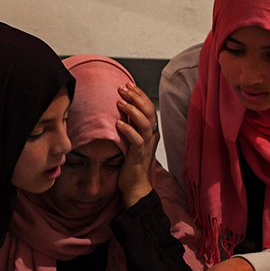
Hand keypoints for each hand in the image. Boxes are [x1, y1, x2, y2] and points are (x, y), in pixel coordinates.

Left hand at [115, 83, 158, 207]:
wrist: (136, 186)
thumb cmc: (131, 163)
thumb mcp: (130, 140)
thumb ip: (129, 126)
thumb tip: (119, 110)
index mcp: (150, 131)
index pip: (148, 107)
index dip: (139, 94)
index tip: (128, 83)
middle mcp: (151, 137)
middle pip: (149, 111)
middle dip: (136, 97)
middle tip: (123, 88)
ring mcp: (146, 146)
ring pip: (145, 123)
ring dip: (133, 110)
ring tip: (120, 101)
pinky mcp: (139, 155)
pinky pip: (136, 140)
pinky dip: (128, 130)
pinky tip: (118, 123)